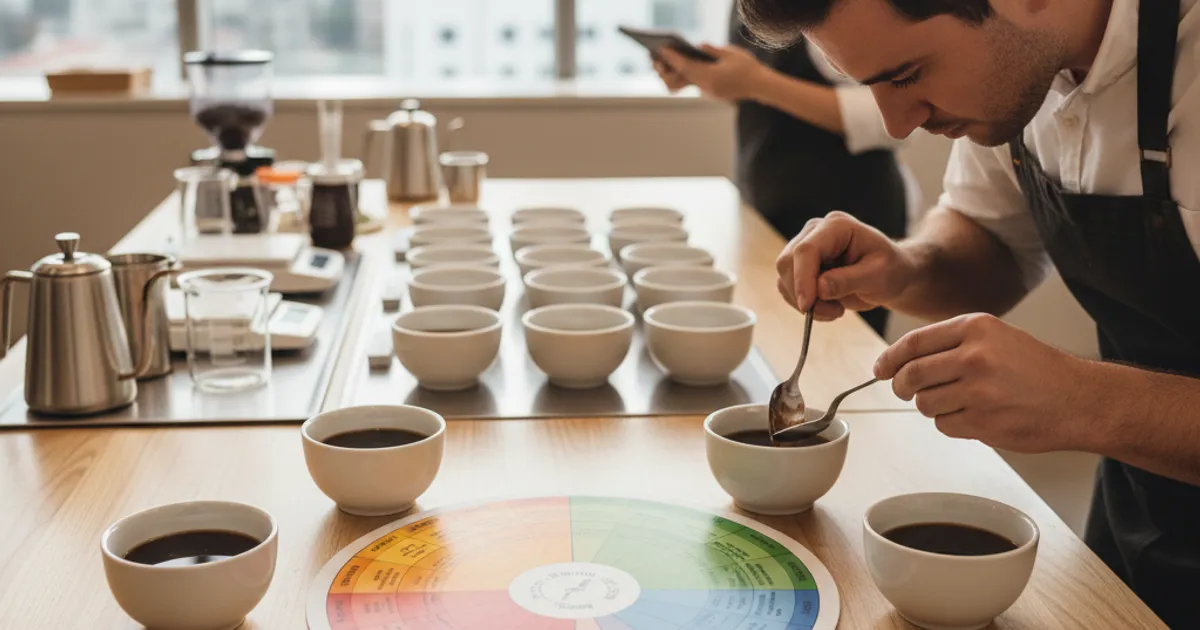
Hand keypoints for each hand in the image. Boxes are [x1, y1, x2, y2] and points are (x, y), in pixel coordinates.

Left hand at [656, 44, 770, 102]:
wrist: (760, 86)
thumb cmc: (748, 67)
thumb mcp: (731, 53)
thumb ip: (713, 49)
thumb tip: (698, 45)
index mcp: (710, 76)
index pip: (686, 67)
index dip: (672, 58)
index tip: (662, 50)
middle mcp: (706, 87)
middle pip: (681, 78)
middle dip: (667, 69)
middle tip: (656, 59)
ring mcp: (708, 92)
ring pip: (686, 83)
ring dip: (675, 74)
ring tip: (665, 63)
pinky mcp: (711, 93)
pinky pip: (694, 84)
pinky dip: (686, 75)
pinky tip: (680, 67)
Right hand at [776, 211, 915, 319]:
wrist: (891, 274)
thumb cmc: (890, 270)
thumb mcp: (878, 276)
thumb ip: (849, 280)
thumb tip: (819, 288)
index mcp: (837, 226)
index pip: (806, 250)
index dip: (802, 278)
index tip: (807, 306)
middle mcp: (816, 232)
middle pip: (787, 262)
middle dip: (803, 293)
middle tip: (833, 312)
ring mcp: (805, 247)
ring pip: (784, 277)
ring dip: (805, 302)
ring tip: (836, 309)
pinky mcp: (800, 265)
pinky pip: (787, 287)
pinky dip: (804, 304)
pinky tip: (828, 306)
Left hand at [875, 313, 1094, 452]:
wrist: (1079, 399)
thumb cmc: (1035, 368)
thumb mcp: (995, 337)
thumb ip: (950, 344)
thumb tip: (899, 361)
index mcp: (976, 328)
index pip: (913, 343)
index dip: (889, 359)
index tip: (879, 370)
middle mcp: (975, 356)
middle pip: (911, 375)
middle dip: (900, 386)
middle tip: (903, 390)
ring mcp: (979, 391)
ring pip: (925, 404)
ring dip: (931, 406)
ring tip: (957, 401)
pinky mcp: (984, 422)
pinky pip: (945, 426)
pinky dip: (952, 424)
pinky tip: (976, 415)